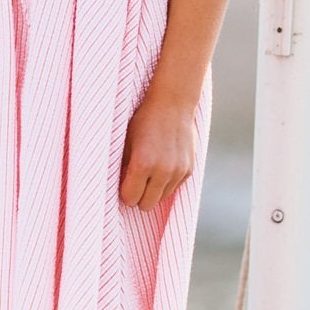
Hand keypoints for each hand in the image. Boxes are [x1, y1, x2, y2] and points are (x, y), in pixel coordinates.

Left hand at [119, 90, 196, 210]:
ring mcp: (178, 172)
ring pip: (160, 199)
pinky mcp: (189, 170)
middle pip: (146, 205)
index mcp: (142, 163)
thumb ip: (123, 167)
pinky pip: (173, 189)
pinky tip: (162, 166)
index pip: (130, 198)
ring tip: (149, 173)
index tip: (124, 183)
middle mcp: (162, 171)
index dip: (125, 192)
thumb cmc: (144, 121)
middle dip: (138, 196)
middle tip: (135, 181)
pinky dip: (166, 183)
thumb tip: (120, 187)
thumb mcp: (126, 141)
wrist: (173, 104)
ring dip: (153, 191)